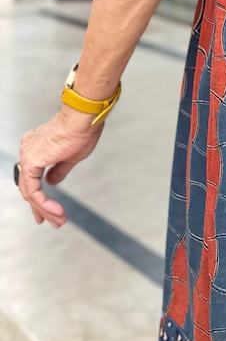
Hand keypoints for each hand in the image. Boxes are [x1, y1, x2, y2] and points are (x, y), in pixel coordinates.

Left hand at [16, 107, 103, 226]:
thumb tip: (52, 182)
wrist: (83, 118)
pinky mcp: (31, 161)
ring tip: (59, 220)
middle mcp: (28, 150)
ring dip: (45, 209)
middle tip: (53, 221)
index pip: (32, 178)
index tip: (49, 210)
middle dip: (42, 208)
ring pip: (30, 192)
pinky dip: (44, 203)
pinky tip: (55, 210)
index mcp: (35, 147)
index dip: (40, 197)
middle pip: (29, 187)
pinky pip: (33, 190)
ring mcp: (27, 155)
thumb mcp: (71, 156)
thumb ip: (58, 170)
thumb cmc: (82, 130)